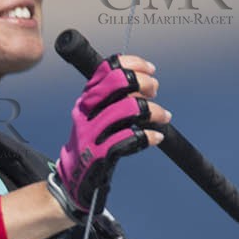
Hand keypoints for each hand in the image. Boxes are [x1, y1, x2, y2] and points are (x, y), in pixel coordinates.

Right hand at [52, 54, 168, 215]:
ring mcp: (92, 131)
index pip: (108, 68)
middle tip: (155, 90)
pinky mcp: (100, 153)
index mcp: (87, 97)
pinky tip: (156, 137)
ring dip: (152, 110)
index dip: (133, 63)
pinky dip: (148, 136)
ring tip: (164, 116)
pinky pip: (129, 138)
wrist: (75, 175)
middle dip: (142, 82)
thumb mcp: (96, 113)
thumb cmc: (93, 140)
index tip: (151, 70)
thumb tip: (146, 82)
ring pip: (127, 108)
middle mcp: (87, 110)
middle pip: (117, 82)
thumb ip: (114, 97)